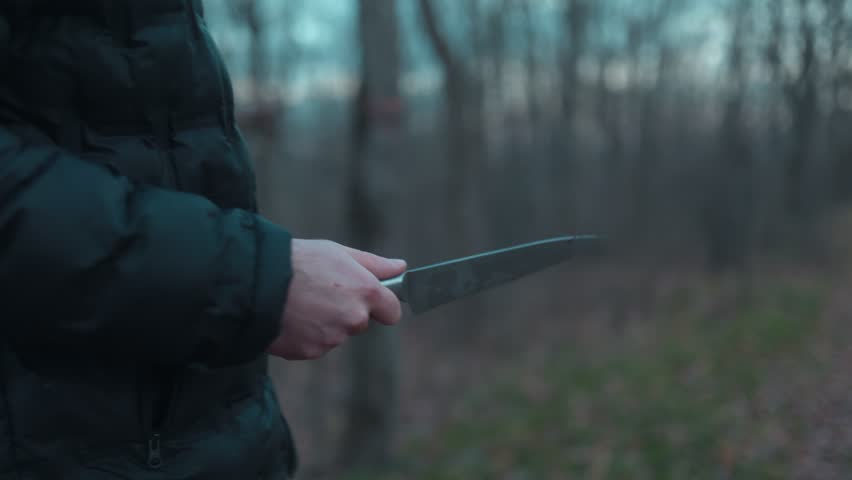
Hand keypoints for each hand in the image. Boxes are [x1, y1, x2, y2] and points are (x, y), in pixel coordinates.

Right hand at [266, 239, 406, 359]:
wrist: (257, 282)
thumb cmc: (299, 261)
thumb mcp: (339, 252)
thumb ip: (375, 264)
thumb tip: (400, 267)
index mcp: (366, 292)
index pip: (392, 312)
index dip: (382, 305)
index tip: (370, 300)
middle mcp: (354, 318)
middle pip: (360, 322)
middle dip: (346, 311)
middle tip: (320, 292)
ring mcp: (333, 338)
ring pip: (336, 334)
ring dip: (324, 323)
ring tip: (301, 302)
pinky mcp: (311, 352)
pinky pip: (315, 345)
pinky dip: (306, 335)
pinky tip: (291, 317)